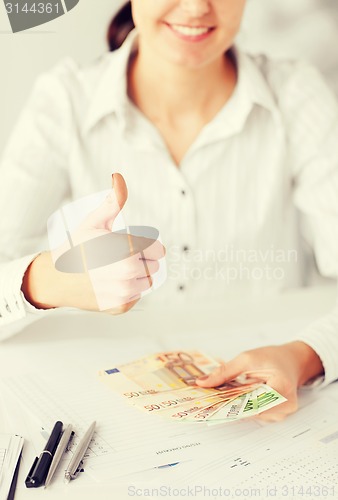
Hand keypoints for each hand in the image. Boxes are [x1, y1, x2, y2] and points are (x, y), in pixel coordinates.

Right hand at [22, 173, 164, 313]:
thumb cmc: (77, 247)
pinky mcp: (121, 306)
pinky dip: (129, 291)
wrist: (56, 278)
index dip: (147, 246)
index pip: (158, 250)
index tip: (133, 246)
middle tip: (119, 258)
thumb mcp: (94, 222)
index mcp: (127, 249)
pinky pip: (138, 296)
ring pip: (148, 281)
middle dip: (142, 260)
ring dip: (137, 276)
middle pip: (154, 266)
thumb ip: (112, 201)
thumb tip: (118, 177)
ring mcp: (125, 291)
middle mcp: (128, 272)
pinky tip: (112, 284)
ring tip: (116, 271)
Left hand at [196, 342, 323, 421]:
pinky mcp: (275, 414)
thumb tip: (202, 383)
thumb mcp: (247, 358)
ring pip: (251, 415)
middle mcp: (285, 406)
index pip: (253, 404)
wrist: (291, 360)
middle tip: (208, 402)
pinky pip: (255, 413)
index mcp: (282, 389)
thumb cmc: (273, 357)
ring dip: (235, 407)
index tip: (211, 405)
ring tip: (216, 400)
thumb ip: (225, 371)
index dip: (231, 405)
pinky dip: (242, 406)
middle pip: (251, 412)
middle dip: (230, 406)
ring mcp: (281, 413)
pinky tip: (230, 400)